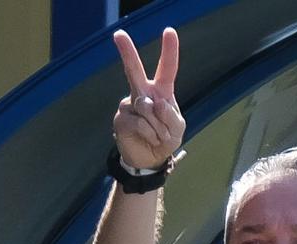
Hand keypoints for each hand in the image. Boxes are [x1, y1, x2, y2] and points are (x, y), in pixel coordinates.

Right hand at [112, 27, 185, 169]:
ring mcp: (129, 104)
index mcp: (161, 91)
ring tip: (158, 136)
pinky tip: (149, 139)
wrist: (150, 159)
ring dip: (159, 127)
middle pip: (134, 70)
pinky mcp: (121, 118)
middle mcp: (143, 93)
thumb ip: (171, 115)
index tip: (169, 31)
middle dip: (127, 52)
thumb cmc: (166, 138)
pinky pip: (140, 123)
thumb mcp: (177, 128)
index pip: (166, 69)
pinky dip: (150, 134)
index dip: (169, 51)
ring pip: (147, 108)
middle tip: (119, 35)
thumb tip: (156, 103)